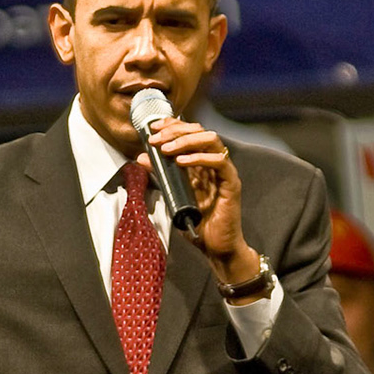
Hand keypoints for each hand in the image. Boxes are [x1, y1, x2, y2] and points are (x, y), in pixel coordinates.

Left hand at [142, 117, 257, 287]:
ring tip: (166, 149)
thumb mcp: (172, 195)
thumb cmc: (197, 223)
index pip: (189, 133)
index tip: (153, 129)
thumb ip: (160, 175)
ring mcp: (224, 171)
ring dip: (185, 140)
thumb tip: (141, 157)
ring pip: (210, 140)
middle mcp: (214, 162)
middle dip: (174, 131)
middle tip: (155, 139)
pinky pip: (219, 162)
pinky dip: (199, 158)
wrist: (216, 247)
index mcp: (201, 162)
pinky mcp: (231, 183)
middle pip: (199, 131)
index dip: (172, 126)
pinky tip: (181, 162)